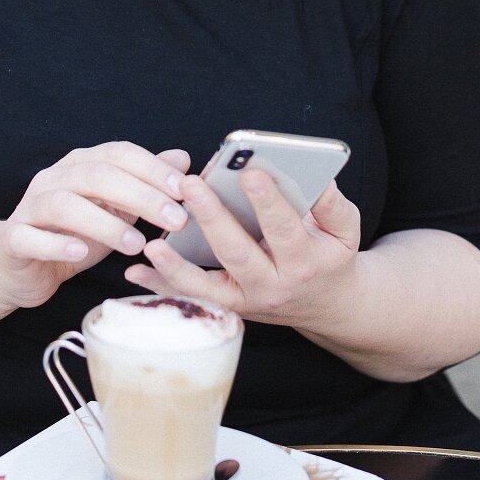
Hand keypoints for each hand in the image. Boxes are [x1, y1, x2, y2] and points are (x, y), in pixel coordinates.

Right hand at [0, 142, 189, 310]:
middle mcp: (53, 178)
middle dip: (141, 195)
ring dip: (104, 222)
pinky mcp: (13, 240)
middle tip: (175, 220)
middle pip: (96, 176)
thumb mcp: (115, 210)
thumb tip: (182, 158)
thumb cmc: (72, 236)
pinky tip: (81, 253)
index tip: (185, 190)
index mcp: (79, 165)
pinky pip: (30, 237)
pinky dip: (56, 244)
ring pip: (64, 204)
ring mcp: (30, 207)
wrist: (19, 267)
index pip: (118, 154)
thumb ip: (145, 185)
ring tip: (137, 243)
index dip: (153, 168)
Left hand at [124, 169, 361, 332]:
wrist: (328, 306)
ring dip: (175, 266)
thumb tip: (320, 179)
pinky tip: (134, 271)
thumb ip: (334, 207)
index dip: (268, 202)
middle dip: (212, 218)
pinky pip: (190, 298)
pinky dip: (160, 286)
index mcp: (302, 264)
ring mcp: (245, 302)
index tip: (251, 172)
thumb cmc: (330, 258)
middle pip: (237, 253)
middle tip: (190, 185)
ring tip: (151, 242)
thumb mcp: (345, 233)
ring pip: (206, 286)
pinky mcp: (225, 307)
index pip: (284, 231)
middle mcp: (271, 288)